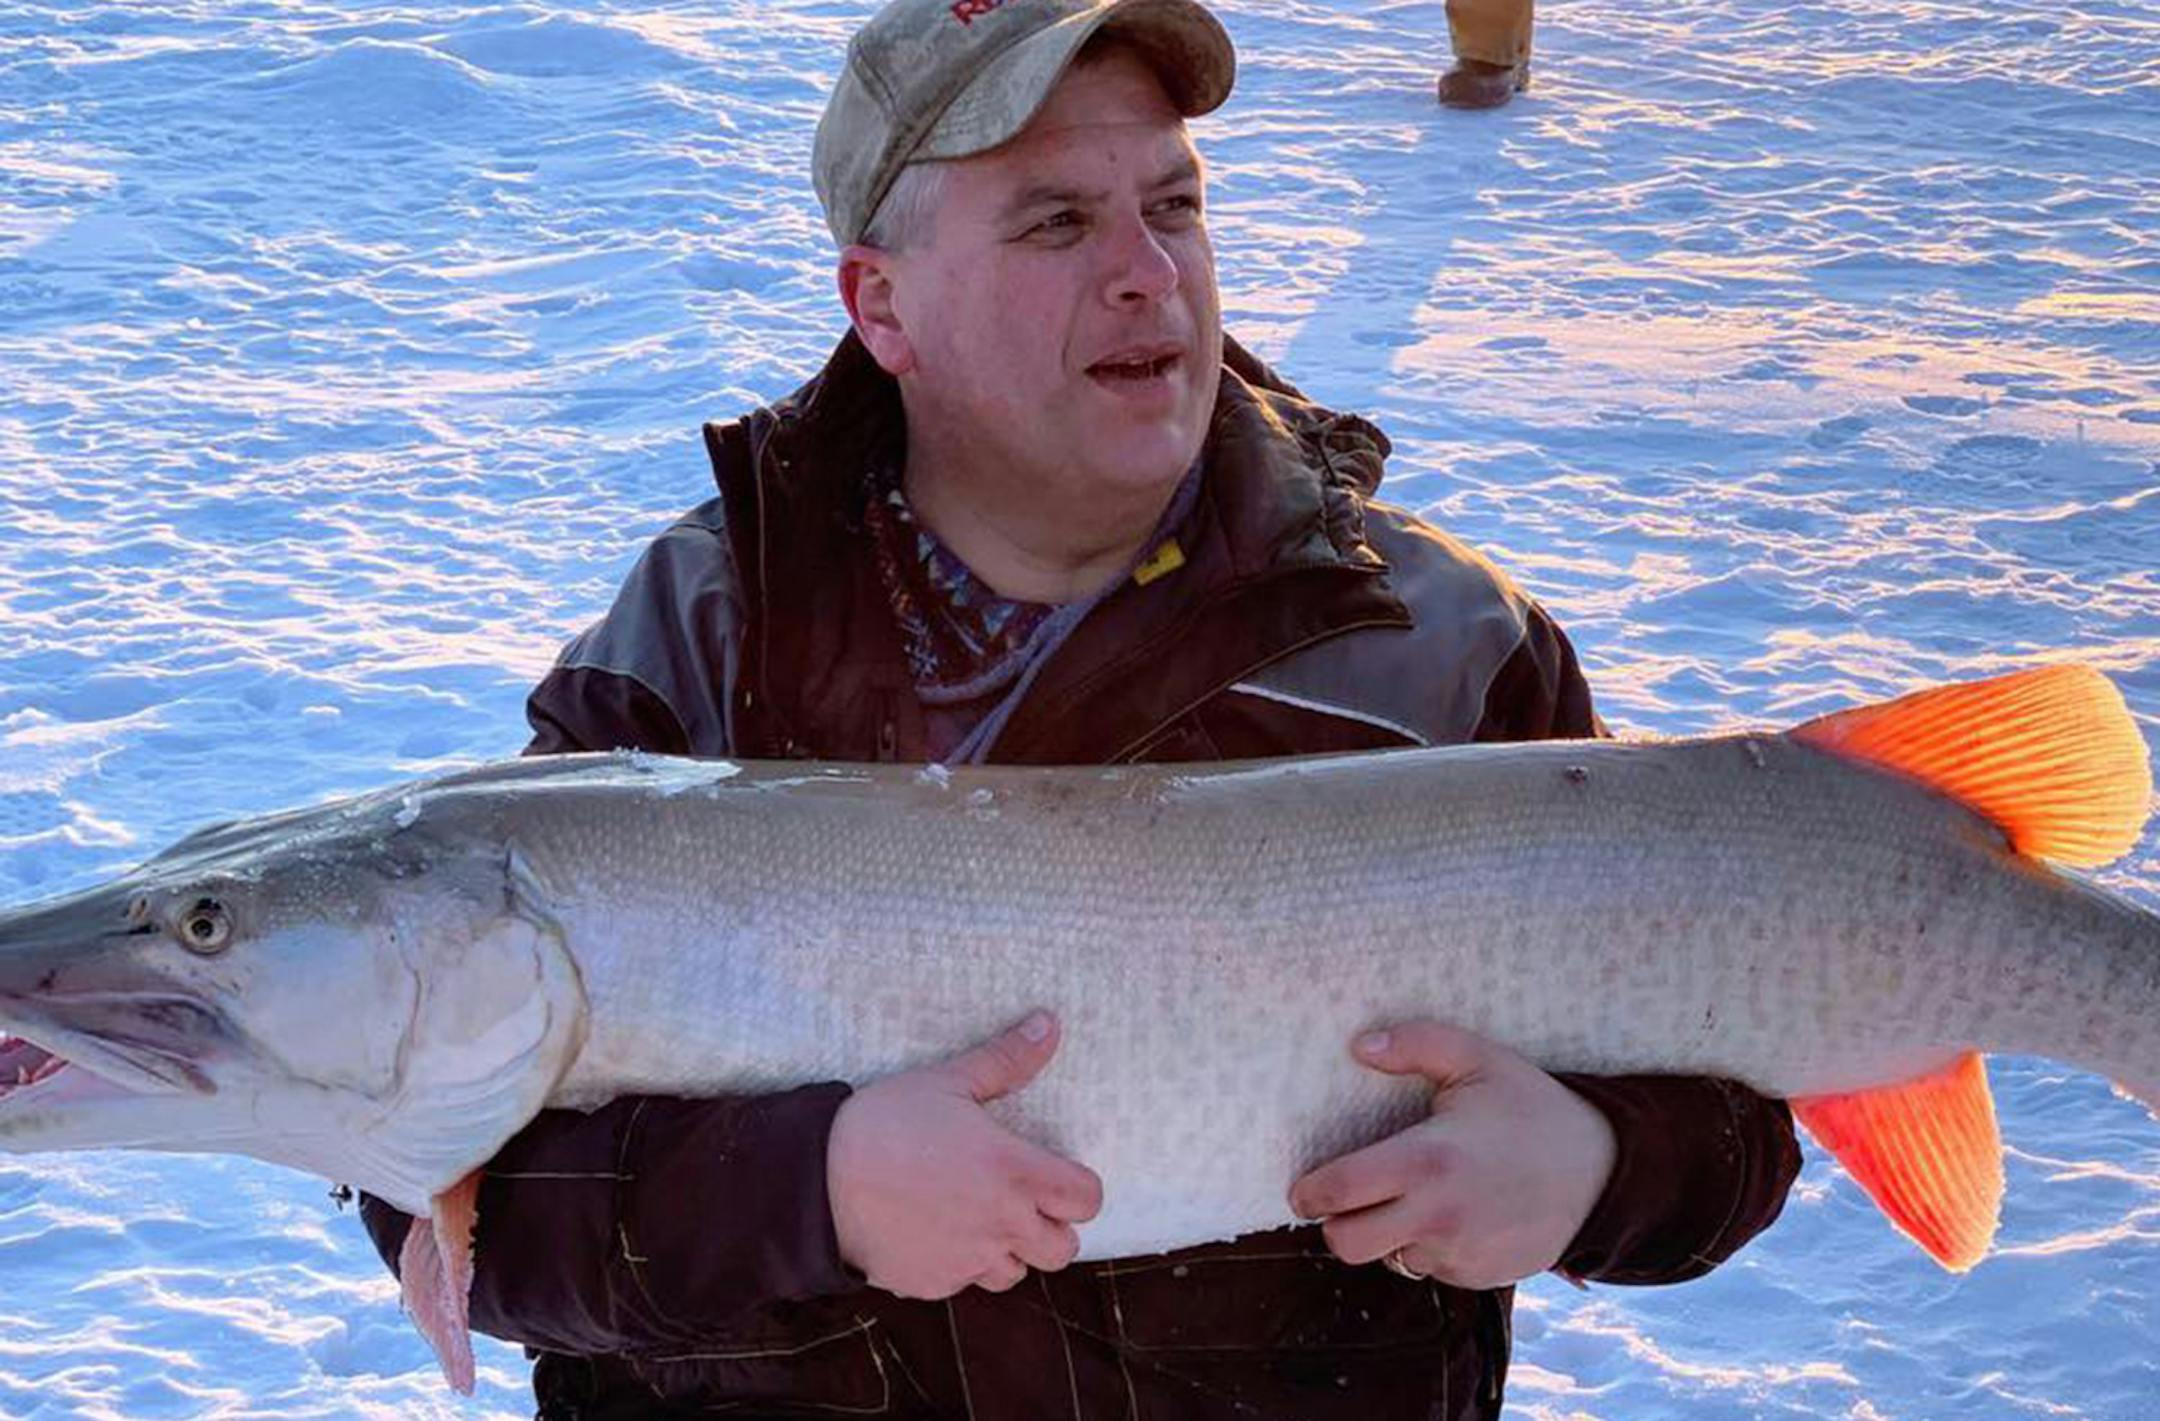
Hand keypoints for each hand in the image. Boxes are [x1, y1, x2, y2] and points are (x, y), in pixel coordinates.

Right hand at [827, 1010, 1102, 1299]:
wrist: (817, 1180)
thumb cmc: (884, 1123)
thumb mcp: (947, 1081)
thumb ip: (1005, 1060)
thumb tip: (1050, 1025)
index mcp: (1014, 1171)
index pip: (1086, 1200)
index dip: (1078, 1189)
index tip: (1055, 1175)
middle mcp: (1001, 1223)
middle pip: (1064, 1249)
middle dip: (1051, 1227)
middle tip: (1022, 1201)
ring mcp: (968, 1260)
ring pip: (1017, 1272)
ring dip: (1009, 1250)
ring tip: (980, 1219)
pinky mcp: (934, 1284)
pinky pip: (966, 1283)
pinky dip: (962, 1265)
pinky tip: (937, 1233)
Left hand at [1288, 1020, 1615, 1289]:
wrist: (1602, 1170)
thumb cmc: (1533, 1109)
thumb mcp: (1479, 1059)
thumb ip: (1417, 1044)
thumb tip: (1360, 1046)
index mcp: (1426, 1160)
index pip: (1338, 1193)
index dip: (1310, 1192)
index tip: (1306, 1187)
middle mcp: (1436, 1215)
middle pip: (1347, 1244)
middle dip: (1337, 1225)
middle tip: (1345, 1202)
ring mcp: (1458, 1252)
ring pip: (1389, 1259)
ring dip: (1388, 1236)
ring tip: (1415, 1200)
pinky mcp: (1478, 1277)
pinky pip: (1430, 1269)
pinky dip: (1429, 1248)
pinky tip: (1453, 1216)